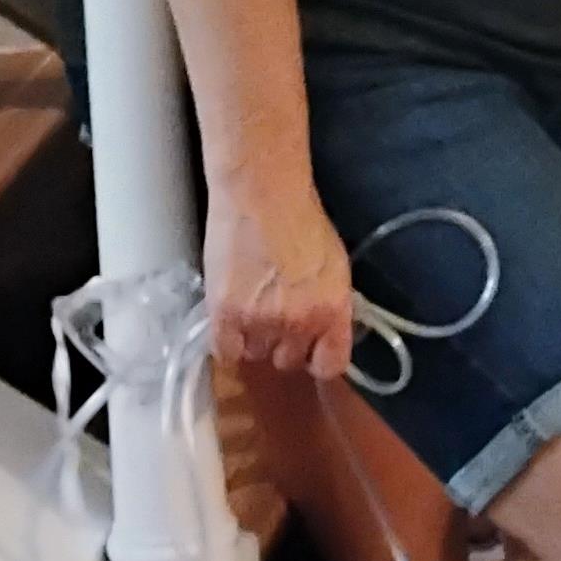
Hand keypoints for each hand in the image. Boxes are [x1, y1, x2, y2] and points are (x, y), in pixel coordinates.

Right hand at [205, 171, 356, 383]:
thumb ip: (331, 305)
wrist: (262, 195)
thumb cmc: (303, 221)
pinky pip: (225, 352)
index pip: (331, 365)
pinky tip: (230, 322)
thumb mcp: (335, 266)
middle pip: (288, 361)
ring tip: (250, 309)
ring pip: (256, 355)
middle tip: (276, 318)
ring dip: (254, 339)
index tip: (311, 355)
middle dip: (284, 344)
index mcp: (333, 311)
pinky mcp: (225, 316)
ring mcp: (261, 323)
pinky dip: (228, 342)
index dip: (319, 361)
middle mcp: (300, 324)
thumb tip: (326, 331)